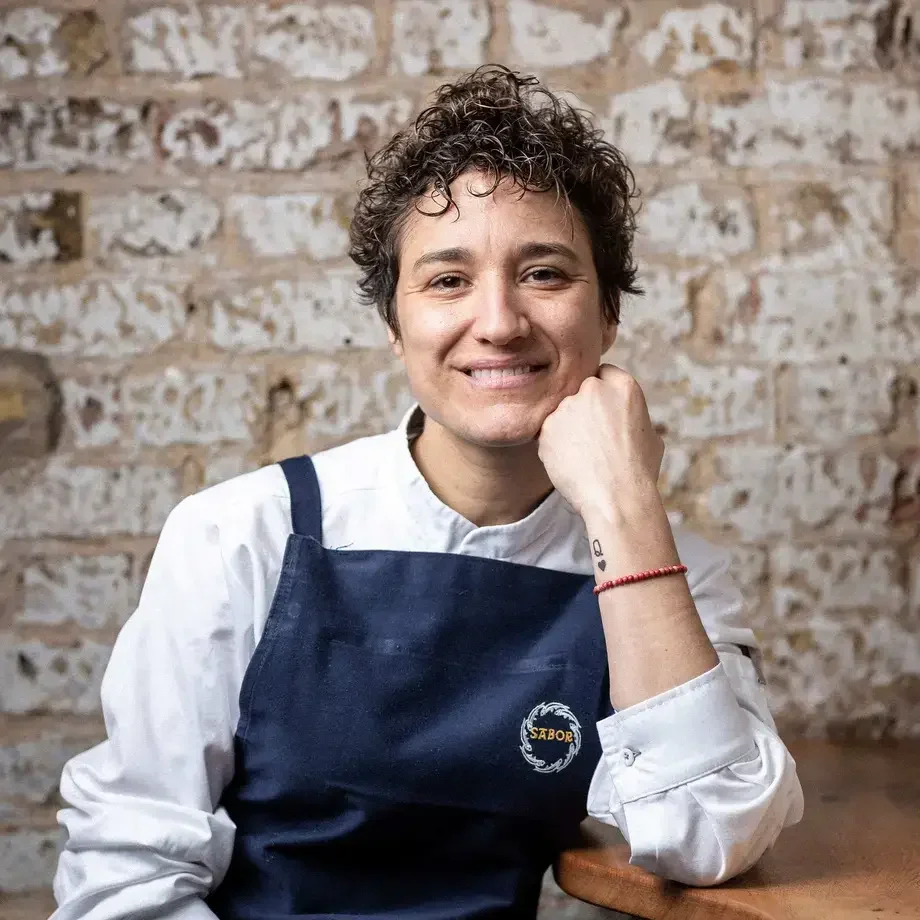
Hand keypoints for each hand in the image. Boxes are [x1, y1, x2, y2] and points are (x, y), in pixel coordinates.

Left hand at [537, 364, 664, 520]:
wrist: (616, 499)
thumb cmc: (638, 472)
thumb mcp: (649, 434)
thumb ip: (630, 414)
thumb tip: (621, 416)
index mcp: (623, 386)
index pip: (604, 374)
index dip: (602, 394)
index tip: (602, 411)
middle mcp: (593, 389)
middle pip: (579, 392)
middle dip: (582, 409)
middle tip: (591, 437)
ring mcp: (566, 407)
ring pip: (562, 412)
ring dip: (567, 427)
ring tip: (583, 456)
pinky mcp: (546, 427)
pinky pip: (548, 432)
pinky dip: (554, 445)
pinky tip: (570, 463)